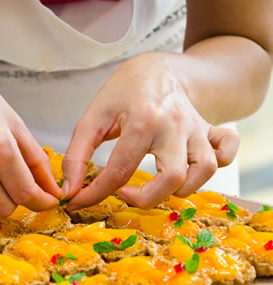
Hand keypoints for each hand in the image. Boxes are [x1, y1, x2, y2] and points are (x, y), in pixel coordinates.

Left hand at [62, 53, 239, 210]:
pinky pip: (227, 152)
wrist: (156, 69)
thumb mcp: (93, 118)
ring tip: (156, 186)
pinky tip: (194, 169)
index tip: (79, 202)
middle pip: (172, 177)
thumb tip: (69, 190)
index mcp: (141, 120)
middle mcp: (174, 126)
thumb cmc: (123, 93)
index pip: (119, 171)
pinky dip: (218, 165)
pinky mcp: (210, 130)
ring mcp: (196, 129)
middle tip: (124, 193)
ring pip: (204, 170)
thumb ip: (77, 155)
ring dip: (181, 189)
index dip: (95, 194)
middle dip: (145, 199)